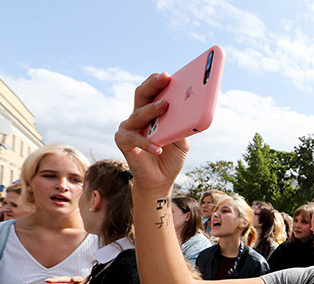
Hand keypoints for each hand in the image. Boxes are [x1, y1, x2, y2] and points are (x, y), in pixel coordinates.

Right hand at [114, 73, 189, 191]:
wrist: (161, 180)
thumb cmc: (171, 156)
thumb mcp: (182, 141)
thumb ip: (183, 128)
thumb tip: (190, 113)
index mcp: (152, 111)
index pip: (153, 90)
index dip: (159, 81)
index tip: (170, 75)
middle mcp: (138, 116)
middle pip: (142, 94)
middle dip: (153, 84)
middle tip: (165, 78)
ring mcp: (129, 128)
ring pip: (138, 114)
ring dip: (152, 109)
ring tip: (165, 105)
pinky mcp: (123, 142)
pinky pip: (135, 139)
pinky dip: (148, 143)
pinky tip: (159, 147)